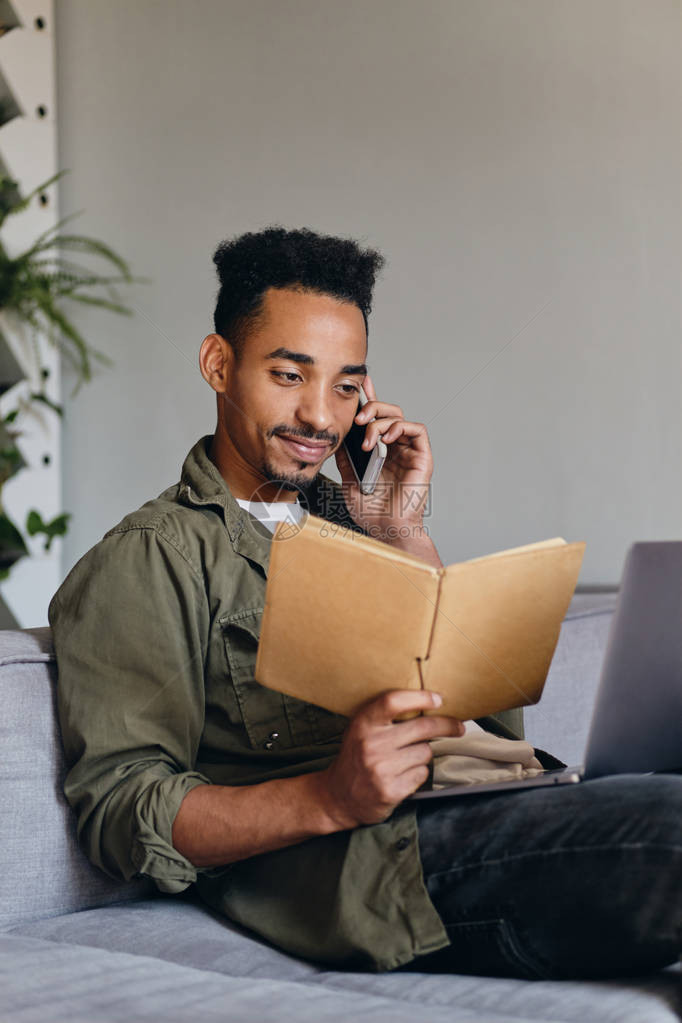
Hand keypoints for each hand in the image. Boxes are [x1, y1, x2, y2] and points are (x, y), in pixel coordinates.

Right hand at [318, 689, 463, 828]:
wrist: (337, 797)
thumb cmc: (356, 758)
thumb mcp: (360, 730)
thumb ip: (385, 718)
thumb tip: (428, 705)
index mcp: (363, 724)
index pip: (393, 701)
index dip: (420, 698)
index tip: (438, 699)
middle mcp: (370, 744)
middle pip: (422, 727)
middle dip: (447, 725)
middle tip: (458, 726)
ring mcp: (381, 768)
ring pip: (425, 752)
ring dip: (422, 755)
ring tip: (404, 760)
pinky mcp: (390, 790)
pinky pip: (421, 774)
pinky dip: (417, 773)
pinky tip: (402, 775)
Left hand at [335, 374, 433, 547]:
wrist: (386, 529)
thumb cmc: (371, 512)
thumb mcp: (349, 481)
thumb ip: (346, 459)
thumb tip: (337, 438)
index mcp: (381, 452)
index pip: (377, 420)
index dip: (371, 398)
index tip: (361, 383)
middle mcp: (396, 449)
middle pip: (389, 412)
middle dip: (373, 408)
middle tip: (359, 420)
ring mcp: (410, 452)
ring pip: (400, 417)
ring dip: (381, 421)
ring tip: (369, 439)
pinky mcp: (422, 457)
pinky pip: (417, 430)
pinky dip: (400, 427)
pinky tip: (387, 438)